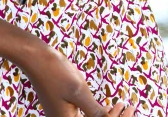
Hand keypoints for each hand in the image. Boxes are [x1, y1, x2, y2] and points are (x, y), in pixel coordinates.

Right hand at [20, 40, 136, 116]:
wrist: (35, 57)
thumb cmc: (55, 71)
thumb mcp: (78, 91)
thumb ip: (94, 111)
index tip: (129, 108)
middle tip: (132, 108)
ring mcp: (63, 115)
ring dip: (108, 115)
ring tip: (124, 107)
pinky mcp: (63, 107)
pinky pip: (84, 113)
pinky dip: (97, 111)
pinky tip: (108, 106)